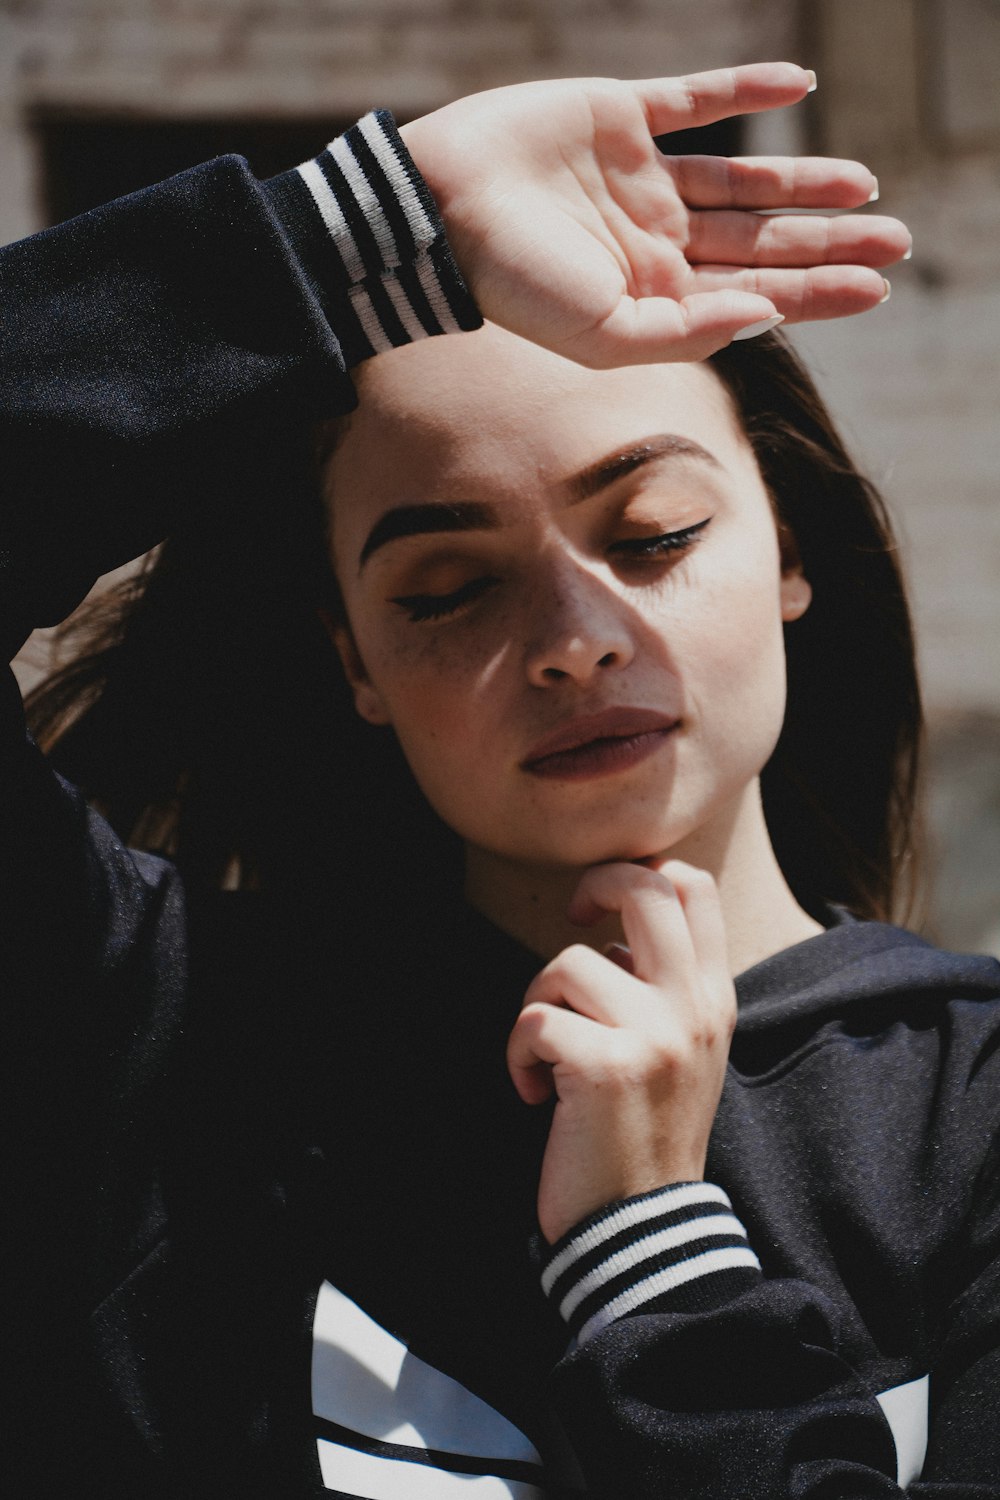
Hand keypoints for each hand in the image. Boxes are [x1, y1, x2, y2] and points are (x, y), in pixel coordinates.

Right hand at [400, 63, 909, 366]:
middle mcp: (655, 240)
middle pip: (760, 242)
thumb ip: (688, 331)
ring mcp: (640, 178)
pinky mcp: (619, 117)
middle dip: (827, 244)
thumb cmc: (515, 287)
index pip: (753, 294)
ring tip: (864, 186)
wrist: (439, 212)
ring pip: (742, 181)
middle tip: (897, 240)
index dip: (817, 292)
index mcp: (653, 296)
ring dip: (802, 183)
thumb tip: (769, 318)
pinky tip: (797, 89)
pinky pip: (695, 101)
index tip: (877, 285)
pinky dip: (745, 90)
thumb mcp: (605, 335)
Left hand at [506, 861, 735, 1245]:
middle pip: (644, 890)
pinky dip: (517, 1056)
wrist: (645, 1230)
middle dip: (593, 887)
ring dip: (537, 1005)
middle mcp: (693, 1009)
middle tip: (569, 921)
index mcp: (713, 998)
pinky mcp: (606, 1068)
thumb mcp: (682, 1049)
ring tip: (547, 1059)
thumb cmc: (645, 1132)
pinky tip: (534, 1092)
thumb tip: (612, 919)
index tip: (599, 907)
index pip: (694, 889)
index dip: (639, 872)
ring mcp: (655, 1036)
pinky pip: (535, 1021)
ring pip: (568, 963)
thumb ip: (662, 985)